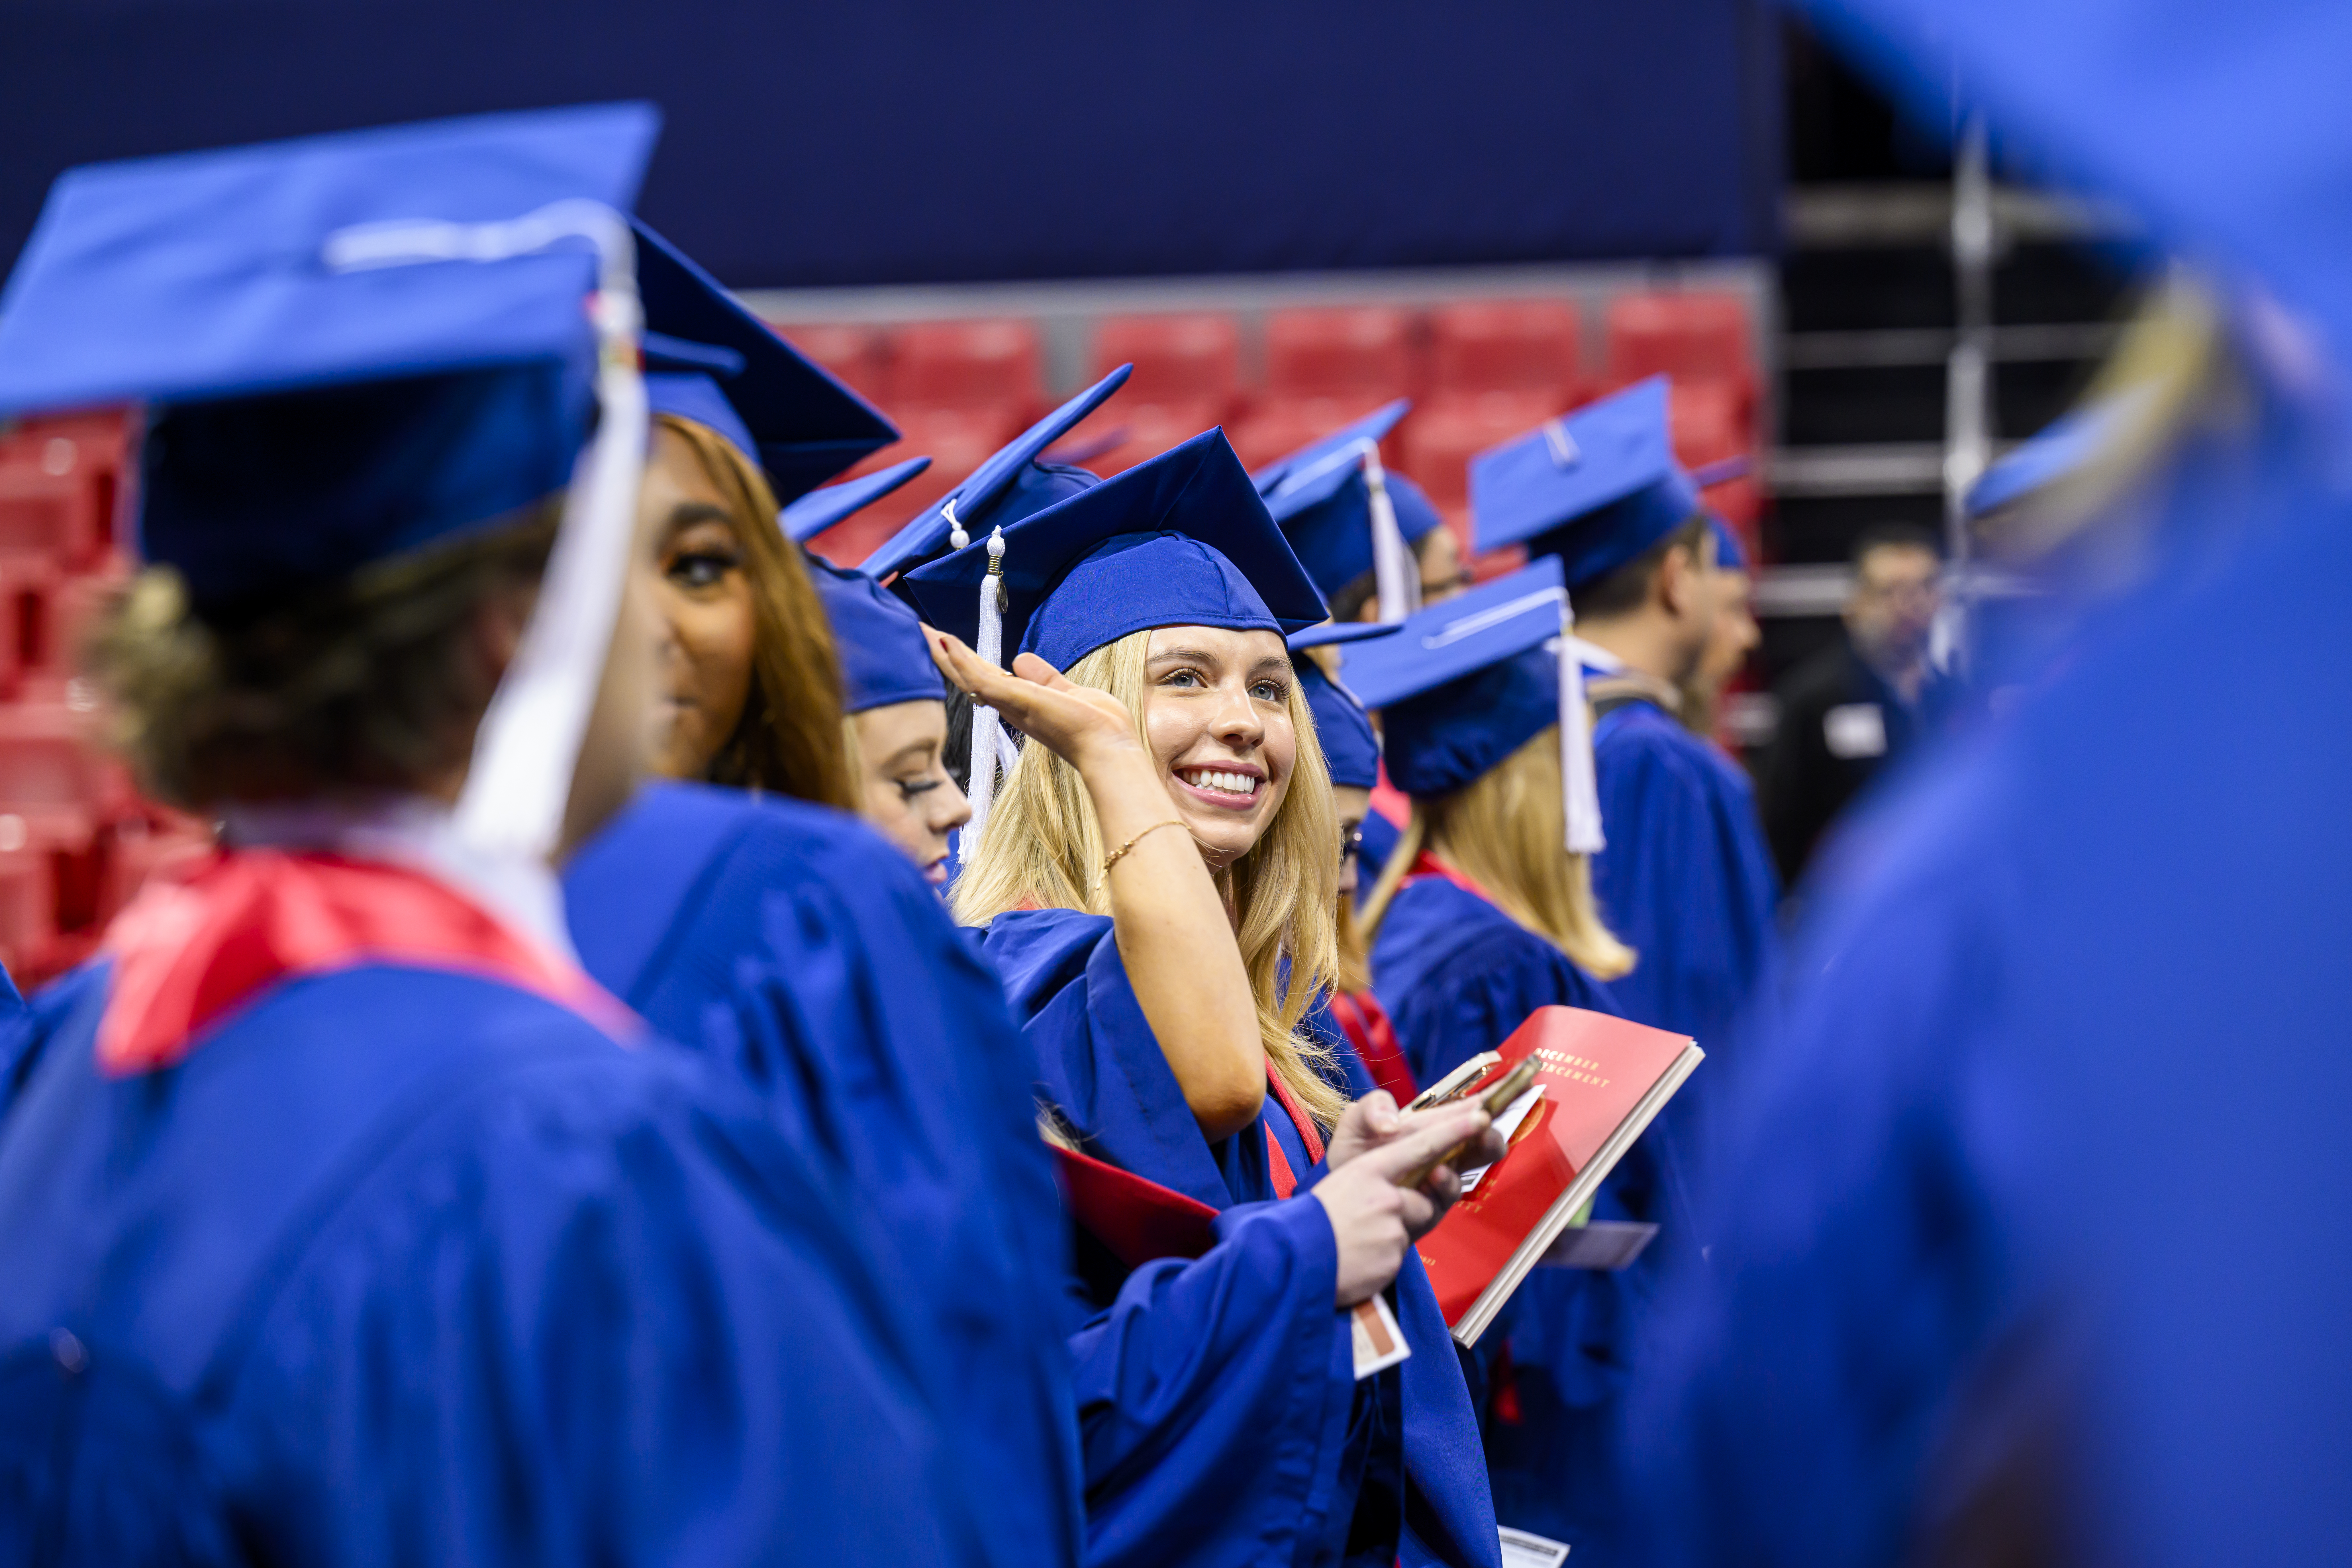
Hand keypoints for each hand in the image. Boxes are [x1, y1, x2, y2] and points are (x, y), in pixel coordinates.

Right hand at [929, 632, 1142, 771]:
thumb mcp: (1067, 691)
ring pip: (967, 675)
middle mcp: (1010, 705)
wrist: (1108, 747)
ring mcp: (1009, 703)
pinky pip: (978, 676)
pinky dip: (960, 659)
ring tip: (922, 631)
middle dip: (946, 654)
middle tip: (922, 632)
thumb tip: (1020, 660)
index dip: (966, 661)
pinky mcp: (1012, 699)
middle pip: (969, 676)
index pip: (986, 678)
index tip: (948, 644)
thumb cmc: (1096, 727)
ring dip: (944, 652)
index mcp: (1021, 704)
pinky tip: (944, 642)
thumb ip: (1044, 677)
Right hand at [1310, 1105, 1491, 1305]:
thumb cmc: (1316, 1217)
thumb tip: (1405, 1155)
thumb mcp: (1344, 1181)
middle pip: (1426, 1197)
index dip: (1453, 1129)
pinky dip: (1385, 1255)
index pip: (1420, 1145)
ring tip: (1361, 1237)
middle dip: (1415, 1204)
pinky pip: (1403, 1252)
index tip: (1481, 1115)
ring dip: (1395, 1232)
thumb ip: (1380, 1174)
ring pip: (1415, 1225)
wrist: (1292, 1261)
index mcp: (1369, 1169)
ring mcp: (1390, 1228)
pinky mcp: (1393, 1258)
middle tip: (1384, 1209)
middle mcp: (1384, 1195)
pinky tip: (1361, 1256)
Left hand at [1326, 1091, 1508, 1193]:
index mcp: (1431, 1125)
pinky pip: (1450, 1194)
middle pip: (1485, 1140)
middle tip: (1486, 1123)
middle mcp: (1445, 1151)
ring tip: (1467, 1138)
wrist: (1338, 1197)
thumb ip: (1371, 1109)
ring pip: (1475, 1166)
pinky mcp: (1434, 1204)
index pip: (1470, 1109)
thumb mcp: (1355, 1124)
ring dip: (1476, 1152)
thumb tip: (1392, 1123)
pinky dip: (1446, 1182)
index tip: (1518, 1084)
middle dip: (1492, 1131)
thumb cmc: (1353, 1155)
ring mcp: (1443, 1179)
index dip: (1497, 1097)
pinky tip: (1434, 1175)